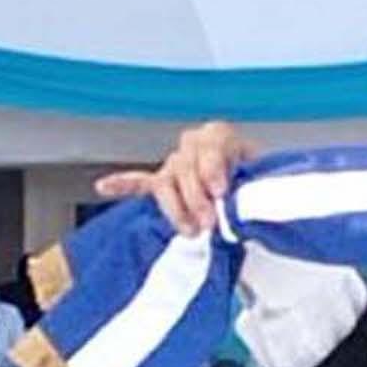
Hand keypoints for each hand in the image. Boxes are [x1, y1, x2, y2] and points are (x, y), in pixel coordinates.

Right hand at [94, 121, 254, 237]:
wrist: (254, 195)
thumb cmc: (256, 186)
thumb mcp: (262, 179)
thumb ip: (250, 185)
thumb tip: (242, 202)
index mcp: (220, 137)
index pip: (210, 142)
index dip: (214, 167)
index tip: (221, 191)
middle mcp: (194, 146)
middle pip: (185, 164)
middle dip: (197, 196)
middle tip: (210, 221)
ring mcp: (176, 165)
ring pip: (166, 181)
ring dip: (177, 208)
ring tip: (191, 229)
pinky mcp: (163, 183)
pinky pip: (139, 182)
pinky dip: (122, 184)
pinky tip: (104, 187)